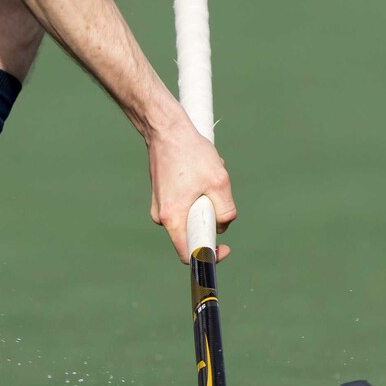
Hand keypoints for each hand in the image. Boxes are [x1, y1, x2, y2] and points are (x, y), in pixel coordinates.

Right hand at [148, 120, 235, 261]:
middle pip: (193, 233)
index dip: (209, 256)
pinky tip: (199, 172)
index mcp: (172, 218)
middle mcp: (161, 217)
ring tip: (206, 176)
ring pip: (191, 217)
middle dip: (211, 218)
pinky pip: (185, 206)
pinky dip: (197, 194)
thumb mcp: (219, 182)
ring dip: (205, 202)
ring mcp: (160, 207)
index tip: (224, 248)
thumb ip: (226, 210)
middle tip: (216, 194)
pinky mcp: (162, 197)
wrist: (166, 129)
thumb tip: (223, 225)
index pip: (189, 254)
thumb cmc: (191, 153)